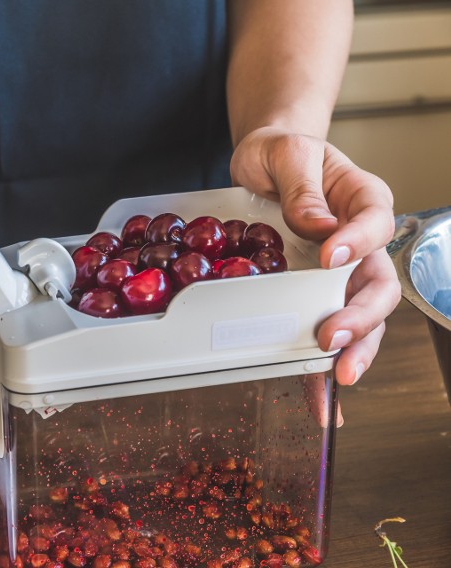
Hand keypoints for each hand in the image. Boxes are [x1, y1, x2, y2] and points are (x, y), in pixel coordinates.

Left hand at [230, 126, 401, 390]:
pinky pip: (330, 327)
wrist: (263, 163)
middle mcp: (361, 240)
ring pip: (365, 315)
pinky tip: (322, 393)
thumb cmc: (279, 153)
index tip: (330, 258)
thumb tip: (319, 226)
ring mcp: (342, 271)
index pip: (375, 222)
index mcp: (362, 199)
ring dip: (355, 348)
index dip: (359, 242)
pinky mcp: (316, 292)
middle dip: (361, 316)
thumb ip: (302, 186)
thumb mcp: (285, 154)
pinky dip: (328, 361)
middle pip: (379, 283)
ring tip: (337, 375)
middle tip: (332, 337)